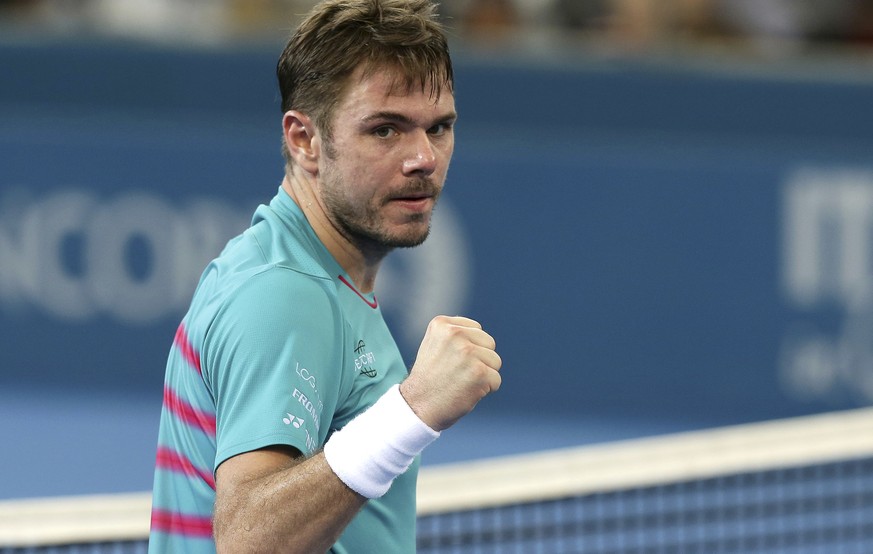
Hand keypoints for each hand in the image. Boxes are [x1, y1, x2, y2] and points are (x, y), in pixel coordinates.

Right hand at [400, 315, 501, 431]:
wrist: (418, 406)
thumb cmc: (429, 379)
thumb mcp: (434, 345)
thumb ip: (455, 335)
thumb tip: (480, 334)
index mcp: (442, 324)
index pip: (477, 330)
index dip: (469, 349)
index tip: (451, 361)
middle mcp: (455, 334)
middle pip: (489, 343)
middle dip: (480, 360)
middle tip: (458, 373)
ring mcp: (467, 352)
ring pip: (495, 361)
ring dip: (483, 375)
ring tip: (461, 382)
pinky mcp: (479, 372)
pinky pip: (496, 379)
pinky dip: (486, 390)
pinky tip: (466, 392)